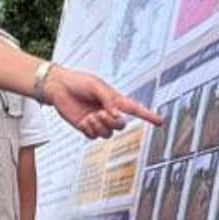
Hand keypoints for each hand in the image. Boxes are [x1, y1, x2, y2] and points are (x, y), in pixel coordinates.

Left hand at [40, 63, 154, 138]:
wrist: (58, 88)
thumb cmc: (78, 82)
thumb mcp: (96, 87)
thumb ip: (108, 101)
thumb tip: (118, 116)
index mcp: (115, 100)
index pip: (136, 109)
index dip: (148, 116)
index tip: (160, 122)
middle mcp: (109, 112)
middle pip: (121, 126)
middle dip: (112, 122)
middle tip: (100, 113)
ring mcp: (98, 121)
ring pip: (108, 133)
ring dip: (99, 126)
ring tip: (90, 116)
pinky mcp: (87, 128)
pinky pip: (94, 136)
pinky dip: (89, 129)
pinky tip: (83, 120)